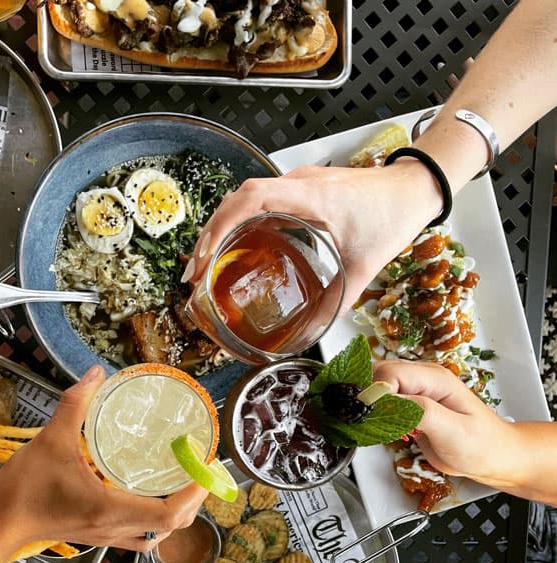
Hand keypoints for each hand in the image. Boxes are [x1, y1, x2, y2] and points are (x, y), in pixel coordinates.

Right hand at [0, 366, 207, 554]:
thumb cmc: (22, 488)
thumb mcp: (50, 440)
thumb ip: (75, 405)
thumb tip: (97, 374)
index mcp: (110, 509)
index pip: (169, 513)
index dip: (195, 493)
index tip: (204, 465)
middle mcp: (115, 528)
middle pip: (171, 526)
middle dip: (192, 501)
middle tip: (197, 470)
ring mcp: (106, 537)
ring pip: (156, 536)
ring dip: (175, 515)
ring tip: (180, 484)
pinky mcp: (97, 538)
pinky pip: (138, 538)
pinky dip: (153, 524)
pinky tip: (148, 499)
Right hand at [185, 162, 442, 312]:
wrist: (416, 187)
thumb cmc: (395, 215)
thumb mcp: (364, 266)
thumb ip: (338, 300)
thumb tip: (311, 331)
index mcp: (310, 196)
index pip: (250, 199)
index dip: (220, 226)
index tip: (204, 257)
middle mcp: (298, 183)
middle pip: (237, 198)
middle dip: (210, 233)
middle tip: (195, 271)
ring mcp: (298, 183)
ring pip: (246, 197)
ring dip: (222, 226)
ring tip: (206, 261)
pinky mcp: (302, 189)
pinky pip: (261, 200)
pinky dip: (241, 222)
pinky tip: (236, 247)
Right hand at [372, 360, 513, 481]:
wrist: (493, 456)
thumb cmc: (481, 444)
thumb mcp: (454, 431)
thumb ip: (422, 412)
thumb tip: (392, 400)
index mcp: (435, 379)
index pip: (391, 373)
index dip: (375, 392)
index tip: (369, 415)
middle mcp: (423, 379)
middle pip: (378, 374)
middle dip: (368, 397)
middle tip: (369, 422)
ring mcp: (415, 391)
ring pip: (377, 386)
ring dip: (371, 405)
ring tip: (378, 426)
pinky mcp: (410, 406)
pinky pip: (384, 401)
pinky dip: (377, 414)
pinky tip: (385, 428)